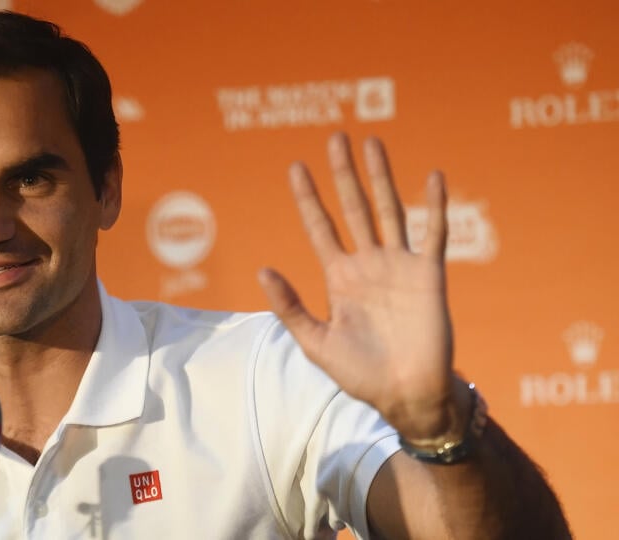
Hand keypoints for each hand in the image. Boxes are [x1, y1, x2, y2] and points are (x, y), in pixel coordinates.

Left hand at [258, 133, 458, 440]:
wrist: (406, 394)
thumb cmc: (359, 374)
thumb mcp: (315, 342)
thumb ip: (290, 306)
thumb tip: (262, 269)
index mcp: (339, 277)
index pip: (320, 226)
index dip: (307, 198)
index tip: (295, 167)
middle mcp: (368, 264)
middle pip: (353, 206)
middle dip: (342, 173)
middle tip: (335, 137)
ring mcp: (399, 266)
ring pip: (388, 209)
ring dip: (381, 176)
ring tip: (371, 142)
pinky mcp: (429, 275)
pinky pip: (433, 233)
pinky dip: (435, 205)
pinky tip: (432, 175)